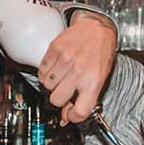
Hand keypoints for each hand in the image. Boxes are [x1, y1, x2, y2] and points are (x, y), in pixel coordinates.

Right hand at [37, 10, 116, 124]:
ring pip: (47, 86)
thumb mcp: (100, 78)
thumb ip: (85, 97)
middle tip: (65, 91)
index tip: (70, 114)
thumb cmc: (101, 52)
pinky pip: (42, 71)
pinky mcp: (55, 49)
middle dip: (59, 99)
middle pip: (57, 100)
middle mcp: (79, 71)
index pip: (80, 111)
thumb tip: (66, 116)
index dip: (72, 116)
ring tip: (61, 77)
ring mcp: (66, 59)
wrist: (97, 27)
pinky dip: (45, 73)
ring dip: (52, 84)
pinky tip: (55, 68)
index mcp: (94, 81)